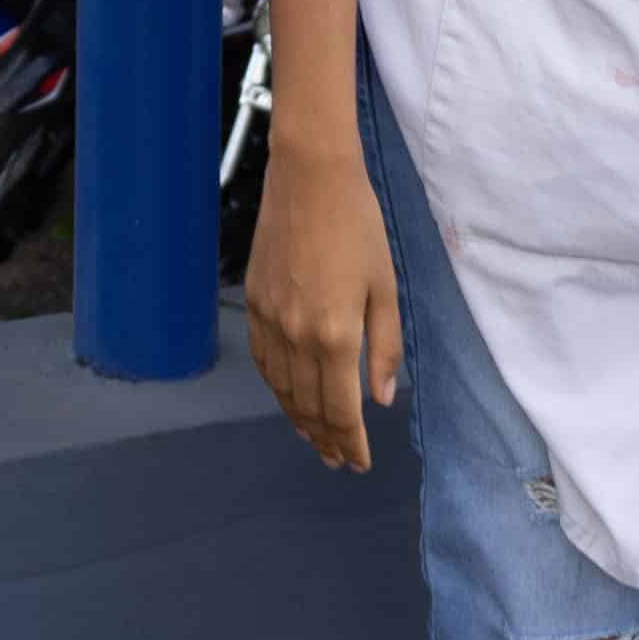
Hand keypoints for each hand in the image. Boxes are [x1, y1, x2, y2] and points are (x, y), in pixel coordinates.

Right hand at [244, 146, 406, 472]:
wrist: (309, 177)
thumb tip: (381, 399)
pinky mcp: (253, 303)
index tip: (359, 462)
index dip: (350, 442)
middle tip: (339, 461)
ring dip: (298, 420)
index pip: (340, 409)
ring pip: (281, 388)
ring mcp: (268, 320)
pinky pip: (262, 360)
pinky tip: (287, 396)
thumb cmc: (358, 226)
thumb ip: (384, 347)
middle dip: (326, 439)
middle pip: (308, 405)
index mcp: (335, 335)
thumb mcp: (385, 287)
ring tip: (315, 439)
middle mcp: (296, 336)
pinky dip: (275, 387)